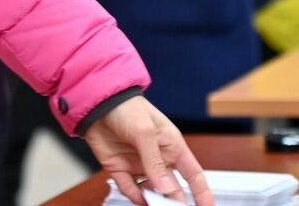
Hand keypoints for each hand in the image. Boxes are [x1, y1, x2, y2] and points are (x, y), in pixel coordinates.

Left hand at [84, 96, 213, 205]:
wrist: (96, 102)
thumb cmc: (127, 107)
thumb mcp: (145, 132)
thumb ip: (155, 162)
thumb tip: (166, 188)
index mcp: (172, 146)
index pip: (193, 174)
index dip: (202, 192)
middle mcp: (157, 158)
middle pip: (172, 188)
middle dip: (175, 202)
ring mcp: (139, 165)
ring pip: (151, 192)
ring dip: (154, 201)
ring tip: (155, 205)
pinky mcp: (120, 168)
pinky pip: (130, 189)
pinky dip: (135, 197)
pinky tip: (139, 200)